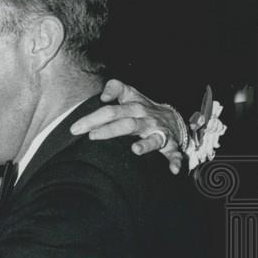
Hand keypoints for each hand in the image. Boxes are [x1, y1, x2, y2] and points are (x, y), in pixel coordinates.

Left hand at [70, 79, 184, 174]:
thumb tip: (103, 96)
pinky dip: (176, 161)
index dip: (96, 114)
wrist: (173, 119)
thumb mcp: (131, 94)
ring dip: (146, 144)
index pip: (112, 108)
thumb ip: (115, 88)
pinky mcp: (170, 145)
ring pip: (152, 138)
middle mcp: (146, 118)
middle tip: (89, 136)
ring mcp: (159, 132)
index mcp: (134, 106)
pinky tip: (173, 169)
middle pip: (126, 123)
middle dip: (108, 130)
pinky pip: (175, 154)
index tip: (82, 122)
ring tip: (136, 150)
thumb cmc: (144, 108)